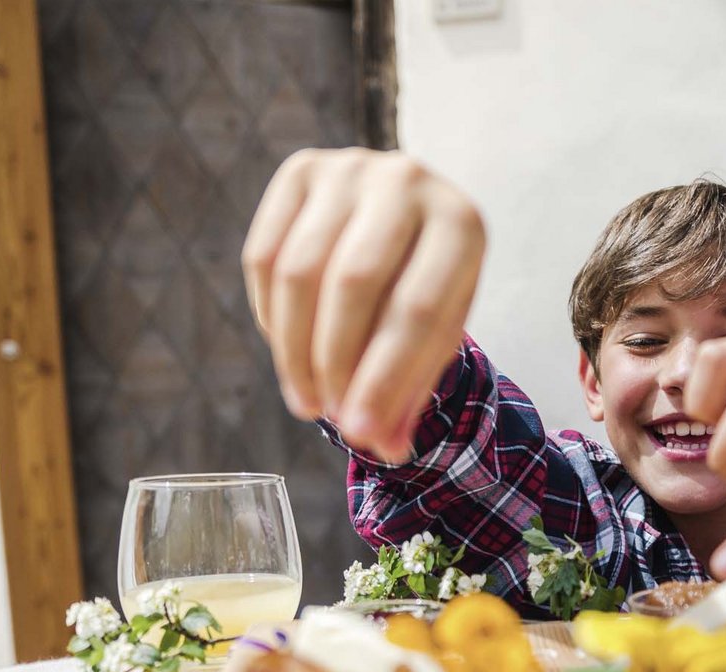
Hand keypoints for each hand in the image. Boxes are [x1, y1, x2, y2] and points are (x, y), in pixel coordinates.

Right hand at [241, 148, 486, 462]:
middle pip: (353, 284)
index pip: (418, 309)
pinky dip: (271, 316)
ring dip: (296, 350)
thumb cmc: (428, 285)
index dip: (385, 378)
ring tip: (308, 400)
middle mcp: (407, 180)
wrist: (410, 215)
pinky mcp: (300, 170)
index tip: (363, 433)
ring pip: (299, 271)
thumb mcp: (438, 334)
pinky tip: (289, 351)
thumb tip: (384, 449)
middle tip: (330, 418)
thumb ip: (413, 387)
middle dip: (336, 365)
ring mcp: (349, 167)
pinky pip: (264, 255)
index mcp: (461, 222)